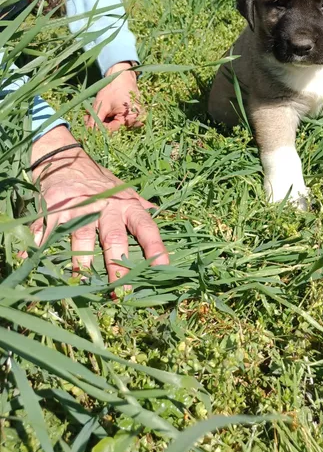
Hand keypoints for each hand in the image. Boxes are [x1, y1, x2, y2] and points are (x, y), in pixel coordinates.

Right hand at [29, 126, 168, 284]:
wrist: (68, 160)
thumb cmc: (100, 183)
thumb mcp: (124, 191)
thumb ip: (139, 205)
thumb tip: (157, 212)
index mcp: (126, 206)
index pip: (146, 227)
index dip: (155, 248)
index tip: (163, 268)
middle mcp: (106, 207)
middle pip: (113, 238)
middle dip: (118, 266)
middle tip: (122, 291)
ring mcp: (80, 206)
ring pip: (82, 236)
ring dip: (81, 261)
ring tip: (82, 281)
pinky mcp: (56, 206)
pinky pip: (47, 228)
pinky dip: (38, 243)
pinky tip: (31, 258)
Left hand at [86, 61, 144, 131]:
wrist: (122, 76)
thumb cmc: (113, 88)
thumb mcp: (101, 105)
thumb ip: (95, 121)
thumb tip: (87, 134)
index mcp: (130, 119)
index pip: (111, 131)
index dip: (97, 129)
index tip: (86, 124)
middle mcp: (135, 122)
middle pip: (113, 129)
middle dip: (98, 124)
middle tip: (86, 117)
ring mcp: (134, 119)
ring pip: (114, 126)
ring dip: (102, 121)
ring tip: (91, 113)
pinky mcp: (132, 116)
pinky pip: (117, 121)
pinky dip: (107, 118)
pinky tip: (100, 111)